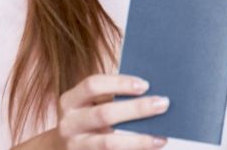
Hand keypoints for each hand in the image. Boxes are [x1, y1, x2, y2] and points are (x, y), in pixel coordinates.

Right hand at [53, 74, 168, 148]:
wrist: (63, 148)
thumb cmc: (87, 116)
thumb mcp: (90, 103)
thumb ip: (111, 95)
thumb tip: (150, 92)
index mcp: (70, 101)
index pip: (93, 85)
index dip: (119, 83)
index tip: (145, 85)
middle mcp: (68, 124)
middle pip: (104, 114)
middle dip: (136, 109)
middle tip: (163, 104)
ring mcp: (75, 146)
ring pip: (108, 143)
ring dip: (138, 140)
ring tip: (161, 136)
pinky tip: (152, 146)